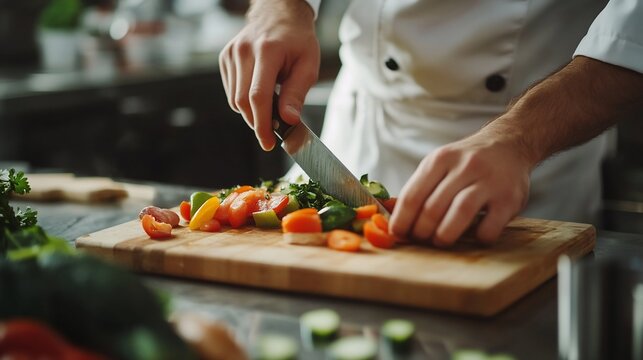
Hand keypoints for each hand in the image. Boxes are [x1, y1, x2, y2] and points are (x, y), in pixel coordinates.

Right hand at [219, 0, 319, 150]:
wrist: (279, 14)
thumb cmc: (298, 40)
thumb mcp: (308, 65)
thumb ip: (297, 94)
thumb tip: (289, 120)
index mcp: (267, 51)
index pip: (258, 96)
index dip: (261, 124)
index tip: (268, 142)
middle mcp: (244, 51)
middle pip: (243, 101)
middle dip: (258, 122)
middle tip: (274, 129)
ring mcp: (231, 54)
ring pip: (234, 100)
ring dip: (252, 111)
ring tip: (271, 103)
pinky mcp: (224, 58)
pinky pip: (231, 92)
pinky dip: (244, 100)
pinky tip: (259, 90)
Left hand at [389, 125, 532, 245]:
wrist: (510, 145)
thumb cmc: (466, 162)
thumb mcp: (440, 164)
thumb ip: (420, 188)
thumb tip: (395, 220)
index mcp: (441, 159)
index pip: (413, 195)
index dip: (401, 220)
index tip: (396, 234)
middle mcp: (465, 167)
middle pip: (433, 207)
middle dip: (421, 230)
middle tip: (420, 239)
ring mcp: (490, 182)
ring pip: (459, 213)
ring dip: (444, 235)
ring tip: (440, 241)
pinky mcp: (510, 199)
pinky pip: (489, 226)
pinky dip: (477, 237)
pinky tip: (473, 235)